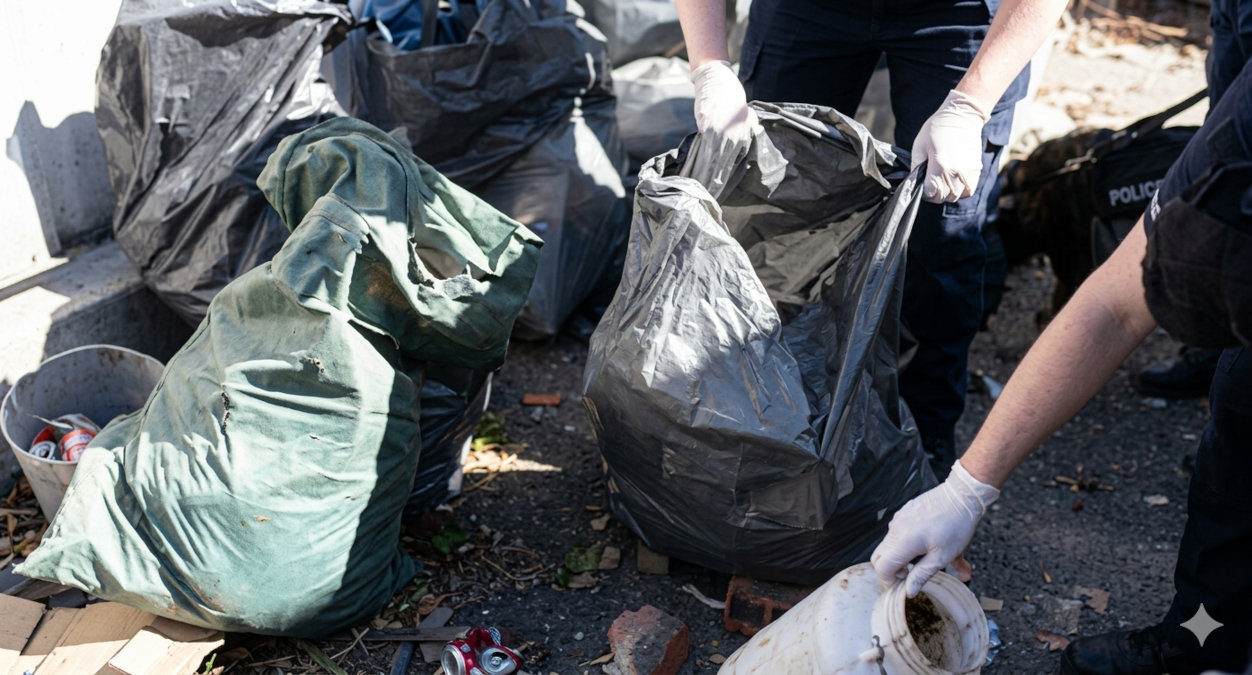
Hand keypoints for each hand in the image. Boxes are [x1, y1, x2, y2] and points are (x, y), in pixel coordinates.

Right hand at [685, 60, 761, 194]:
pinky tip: (693, 173)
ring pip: (714, 162)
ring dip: (706, 178)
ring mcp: (721, 134)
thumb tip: (752, 143)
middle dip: (715, 184)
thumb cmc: (730, 100)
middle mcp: (734, 138)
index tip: (718, 194)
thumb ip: (749, 132)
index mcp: (743, 138)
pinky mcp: (708, 129)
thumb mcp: (746, 117)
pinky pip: (703, 151)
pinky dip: (698, 163)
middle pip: (723, 167)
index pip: (733, 165)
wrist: (718, 81)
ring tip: (699, 190)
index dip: (724, 180)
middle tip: (708, 199)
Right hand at [870, 459, 998, 596]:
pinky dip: (903, 544)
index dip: (889, 581)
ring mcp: (898, 519)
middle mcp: (896, 529)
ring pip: (888, 544)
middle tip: (908, 577)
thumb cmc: (956, 526)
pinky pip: (896, 532)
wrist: (962, 495)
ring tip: (921, 561)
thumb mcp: (942, 556)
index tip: (904, 585)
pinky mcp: (904, 512)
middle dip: (889, 571)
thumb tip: (909, 591)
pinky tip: (924, 544)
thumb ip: (922, 575)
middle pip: (878, 556)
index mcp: (904, 542)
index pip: (882, 567)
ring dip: (899, 557)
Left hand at [911, 89, 990, 202]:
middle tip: (931, 183)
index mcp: (940, 166)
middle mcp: (955, 172)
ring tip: (942, 183)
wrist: (963, 115)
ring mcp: (968, 172)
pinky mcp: (976, 170)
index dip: (924, 192)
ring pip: (956, 196)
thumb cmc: (938, 128)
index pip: (931, 193)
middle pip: (943, 197)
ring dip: (947, 194)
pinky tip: (954, 181)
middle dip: (934, 194)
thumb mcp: (919, 145)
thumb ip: (916, 167)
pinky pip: (968, 190)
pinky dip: (960, 190)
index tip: (922, 184)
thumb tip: (915, 182)